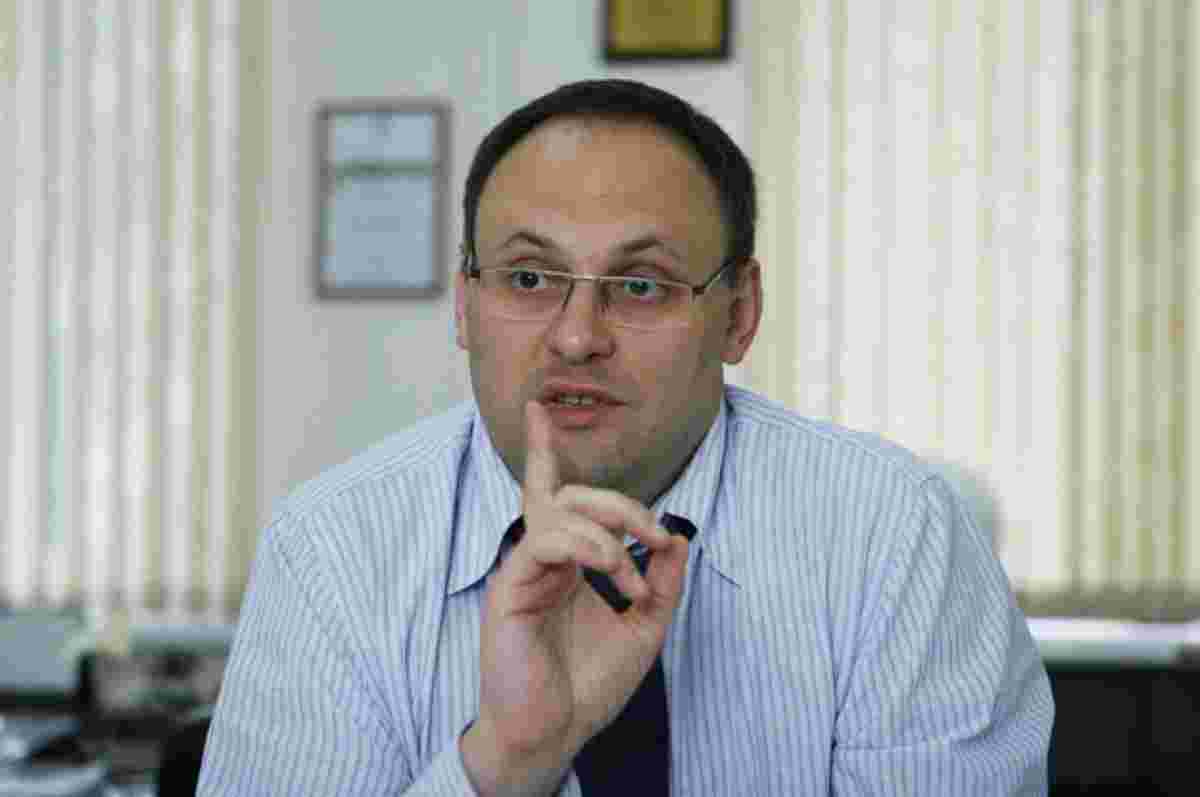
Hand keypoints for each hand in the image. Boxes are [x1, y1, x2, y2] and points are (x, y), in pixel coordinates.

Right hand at [461, 400, 689, 796]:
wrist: (555, 733)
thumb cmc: (587, 684)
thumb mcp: (644, 629)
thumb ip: (661, 582)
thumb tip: (677, 538)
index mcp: (565, 561)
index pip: (556, 496)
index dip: (543, 451)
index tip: (536, 409)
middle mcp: (541, 558)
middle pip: (572, 496)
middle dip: (623, 503)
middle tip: (656, 533)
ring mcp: (523, 570)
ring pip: (559, 511)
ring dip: (611, 530)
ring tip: (634, 575)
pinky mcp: (510, 587)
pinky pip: (545, 541)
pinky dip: (590, 549)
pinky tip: (616, 574)